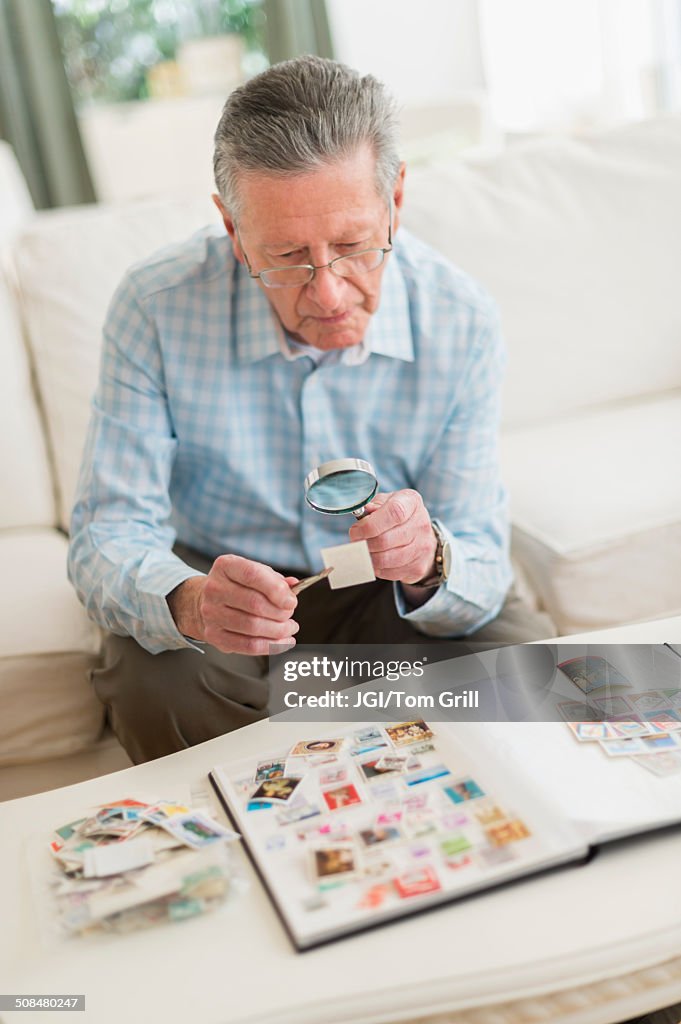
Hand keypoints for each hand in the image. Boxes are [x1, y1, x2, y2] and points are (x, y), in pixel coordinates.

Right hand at [168, 555, 298, 654]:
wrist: (205, 602)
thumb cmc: (236, 586)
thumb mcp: (253, 573)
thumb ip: (275, 579)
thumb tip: (294, 587)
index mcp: (225, 566)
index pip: (252, 575)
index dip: (276, 590)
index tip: (291, 601)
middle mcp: (214, 589)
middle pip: (255, 604)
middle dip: (280, 613)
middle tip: (290, 614)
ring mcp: (211, 614)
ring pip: (253, 627)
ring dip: (279, 630)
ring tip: (290, 628)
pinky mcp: (214, 635)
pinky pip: (248, 646)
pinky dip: (271, 646)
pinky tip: (284, 642)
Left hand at [348, 490, 436, 584]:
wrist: (421, 536)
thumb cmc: (398, 516)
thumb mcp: (386, 502)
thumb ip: (374, 506)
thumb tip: (362, 516)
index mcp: (412, 502)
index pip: (394, 513)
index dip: (370, 525)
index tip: (355, 530)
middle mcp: (421, 524)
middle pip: (385, 540)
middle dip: (363, 543)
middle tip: (355, 541)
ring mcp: (422, 548)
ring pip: (385, 559)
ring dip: (368, 557)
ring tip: (363, 550)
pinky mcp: (417, 567)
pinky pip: (388, 572)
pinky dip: (376, 568)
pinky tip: (375, 559)